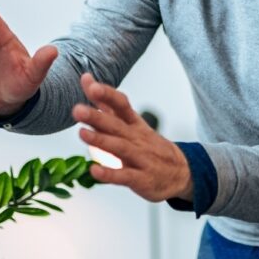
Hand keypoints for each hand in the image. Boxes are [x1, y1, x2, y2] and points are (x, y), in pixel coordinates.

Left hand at [72, 73, 192, 202]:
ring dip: (101, 141)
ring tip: (82, 133)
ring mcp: (141, 158)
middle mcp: (137, 138)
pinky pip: (124, 176)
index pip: (121, 104)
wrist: (180, 172)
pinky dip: (109, 174)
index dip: (107, 94)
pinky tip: (94, 171)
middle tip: (77, 110)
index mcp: (134, 123)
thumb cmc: (148, 145)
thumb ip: (106, 104)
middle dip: (97, 117)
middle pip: (117, 125)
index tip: (90, 85)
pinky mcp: (141, 179)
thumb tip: (86, 79)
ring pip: (120, 148)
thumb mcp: (130, 123)